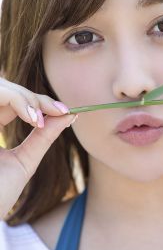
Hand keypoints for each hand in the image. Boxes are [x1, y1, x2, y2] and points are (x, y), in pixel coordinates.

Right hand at [0, 76, 77, 218]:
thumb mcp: (26, 161)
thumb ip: (44, 137)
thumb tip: (69, 115)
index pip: (14, 101)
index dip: (39, 102)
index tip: (65, 112)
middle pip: (6, 90)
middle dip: (34, 97)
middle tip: (59, 110)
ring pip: (0, 88)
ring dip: (23, 98)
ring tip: (40, 118)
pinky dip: (14, 100)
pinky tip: (32, 118)